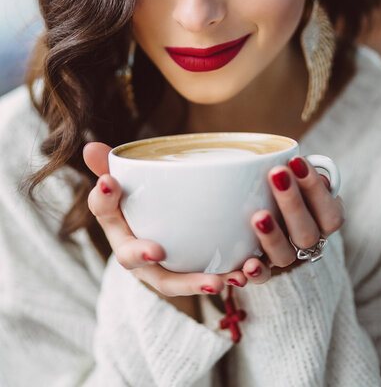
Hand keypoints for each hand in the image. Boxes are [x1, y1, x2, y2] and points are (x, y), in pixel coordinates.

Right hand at [83, 142, 248, 296]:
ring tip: (216, 280)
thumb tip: (89, 146)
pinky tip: (240, 275)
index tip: (111, 182)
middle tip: (156, 250)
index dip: (103, 197)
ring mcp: (156, 271)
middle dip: (140, 253)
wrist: (159, 241)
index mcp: (116, 222)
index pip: (102, 209)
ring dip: (191, 283)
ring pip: (169, 282)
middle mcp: (132, 251)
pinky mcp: (184, 279)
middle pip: (129, 257)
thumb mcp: (127, 185)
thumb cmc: (140, 207)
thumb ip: (112, 165)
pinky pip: (199, 284)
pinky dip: (220, 280)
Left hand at [243, 156, 344, 281]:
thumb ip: (299, 172)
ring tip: (258, 216)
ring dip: (272, 236)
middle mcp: (310, 242)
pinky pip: (262, 277)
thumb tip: (303, 163)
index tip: (295, 160)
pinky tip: (245, 266)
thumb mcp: (299, 178)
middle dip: (292, 203)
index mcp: (325, 220)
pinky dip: (255, 273)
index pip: (329, 210)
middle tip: (276, 174)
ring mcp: (288, 258)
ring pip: (285, 255)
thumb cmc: (286, 188)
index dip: (315, 188)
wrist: (274, 218)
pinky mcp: (265, 269)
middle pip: (306, 232)